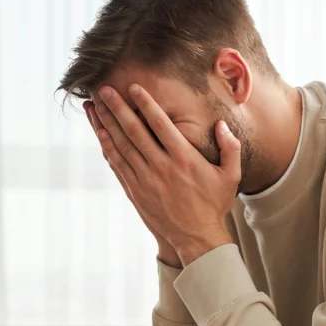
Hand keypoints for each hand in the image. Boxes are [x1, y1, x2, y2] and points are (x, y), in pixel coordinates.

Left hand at [91, 84, 237, 266]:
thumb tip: (221, 125)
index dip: (145, 104)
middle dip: (117, 108)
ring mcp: (146, 180)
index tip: (133, 87)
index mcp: (184, 159)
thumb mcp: (231, 176)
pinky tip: (100, 132)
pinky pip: (118, 164)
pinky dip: (107, 147)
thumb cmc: (214, 205)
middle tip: (104, 89)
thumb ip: (230, 147)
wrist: (197, 238)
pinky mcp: (135, 191)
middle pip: (134, 131)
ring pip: (121, 146)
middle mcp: (162, 167)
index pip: (160, 125)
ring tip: (94, 105)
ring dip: (106, 123)